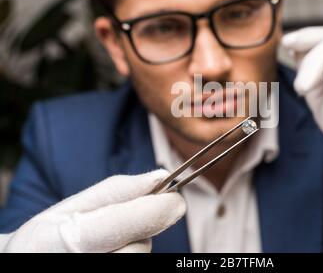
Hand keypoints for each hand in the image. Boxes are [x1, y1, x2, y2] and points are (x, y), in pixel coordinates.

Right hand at [0, 170, 185, 252]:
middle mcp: (83, 264)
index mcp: (69, 239)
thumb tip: (159, 177)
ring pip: (141, 257)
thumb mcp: (72, 206)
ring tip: (108, 242)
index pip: (123, 223)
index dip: (156, 209)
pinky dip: (131, 252)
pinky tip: (112, 252)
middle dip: (143, 228)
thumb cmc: (50, 236)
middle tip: (122, 221)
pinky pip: (136, 265)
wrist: (26, 265)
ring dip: (136, 243)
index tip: (177, 199)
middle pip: (140, 246)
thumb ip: (117, 192)